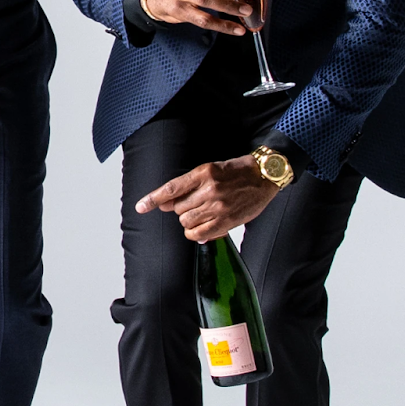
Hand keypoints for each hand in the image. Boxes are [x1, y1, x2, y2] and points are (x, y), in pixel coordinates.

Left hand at [135, 156, 280, 242]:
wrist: (264, 176)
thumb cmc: (235, 172)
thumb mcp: (210, 171)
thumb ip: (187, 187)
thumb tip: (164, 204)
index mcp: (202, 173)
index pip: (171, 188)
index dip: (153, 199)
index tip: (140, 207)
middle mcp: (209, 190)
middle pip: (178, 209)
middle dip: (181, 209)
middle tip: (195, 204)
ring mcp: (218, 206)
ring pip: (186, 222)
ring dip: (189, 221)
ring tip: (202, 214)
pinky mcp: (227, 221)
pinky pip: (199, 234)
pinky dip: (196, 234)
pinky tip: (201, 228)